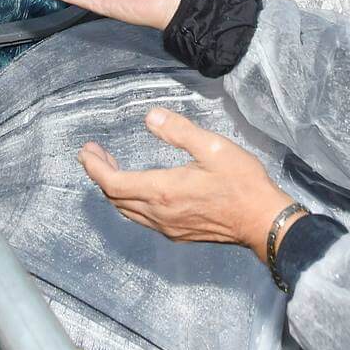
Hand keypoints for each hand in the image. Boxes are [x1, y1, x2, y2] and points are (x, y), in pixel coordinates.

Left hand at [79, 108, 296, 260]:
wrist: (263, 222)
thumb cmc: (241, 183)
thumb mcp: (213, 147)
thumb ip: (179, 131)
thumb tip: (150, 116)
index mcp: (163, 191)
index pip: (112, 183)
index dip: (94, 167)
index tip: (87, 150)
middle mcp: (159, 213)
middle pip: (115, 197)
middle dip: (100, 174)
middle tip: (94, 154)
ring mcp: (168, 227)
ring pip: (127, 210)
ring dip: (114, 189)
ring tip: (111, 167)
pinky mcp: (178, 233)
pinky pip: (141, 218)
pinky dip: (129, 200)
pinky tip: (138, 188)